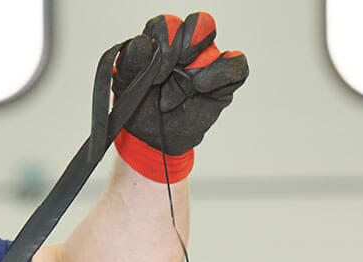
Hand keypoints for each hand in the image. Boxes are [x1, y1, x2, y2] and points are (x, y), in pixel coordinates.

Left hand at [111, 12, 248, 182]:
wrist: (150, 138)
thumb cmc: (138, 105)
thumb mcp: (124, 82)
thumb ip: (130, 59)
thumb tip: (144, 42)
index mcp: (162, 41)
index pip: (169, 24)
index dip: (164, 44)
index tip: (154, 75)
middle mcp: (186, 48)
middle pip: (199, 23)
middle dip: (185, 46)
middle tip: (170, 74)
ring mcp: (206, 64)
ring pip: (216, 46)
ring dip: (201, 62)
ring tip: (188, 85)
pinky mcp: (223, 83)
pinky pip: (237, 65)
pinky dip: (224, 71)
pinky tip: (202, 86)